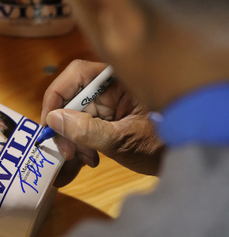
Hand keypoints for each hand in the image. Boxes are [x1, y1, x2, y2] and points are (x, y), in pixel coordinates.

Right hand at [41, 60, 163, 185]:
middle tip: (66, 152)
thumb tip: (54, 119)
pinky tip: (90, 159)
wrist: (187, 163)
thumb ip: (88, 131)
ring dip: (73, 139)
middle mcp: (112, 87)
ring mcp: (111, 104)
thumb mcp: (123, 140)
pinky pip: (85, 127)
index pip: (78, 73)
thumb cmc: (163, 146)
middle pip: (73, 96)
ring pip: (75, 115)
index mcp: (120, 79)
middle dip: (65, 125)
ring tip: (85, 159)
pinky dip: (82, 143)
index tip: (49, 122)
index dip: (57, 94)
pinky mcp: (110, 119)